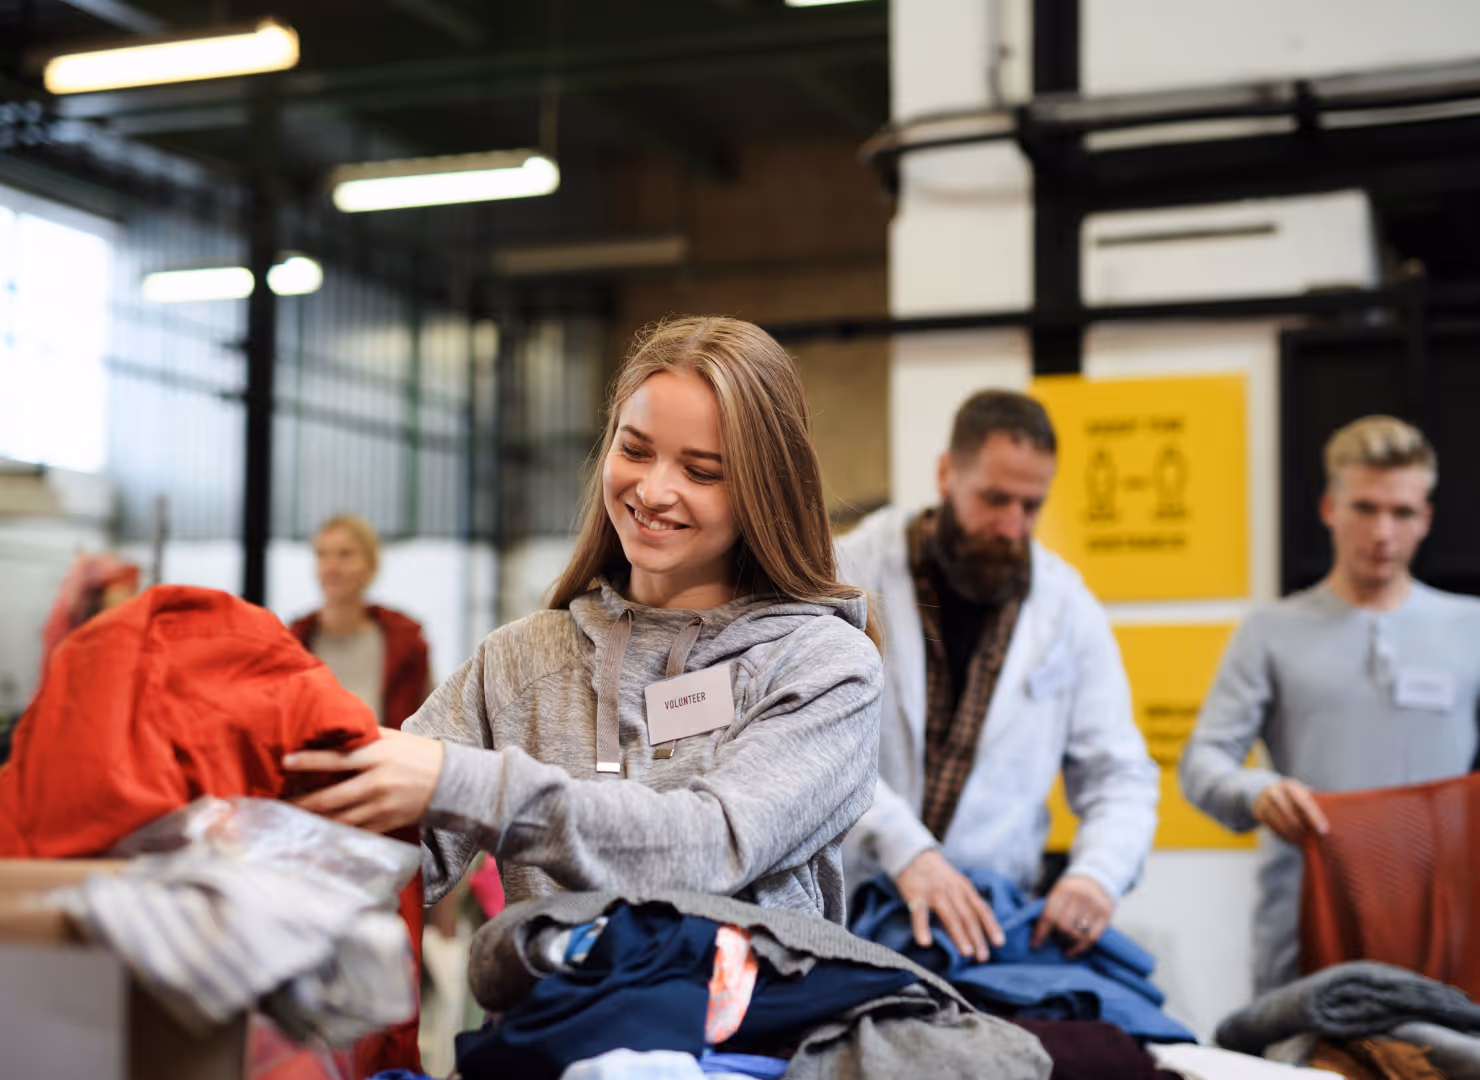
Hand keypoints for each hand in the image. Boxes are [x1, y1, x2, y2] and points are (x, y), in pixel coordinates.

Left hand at [284, 727, 444, 833]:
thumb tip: (331, 732)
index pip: (337, 759)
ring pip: (339, 819)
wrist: (453, 782)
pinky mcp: (387, 824)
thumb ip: (364, 737)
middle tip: (278, 801)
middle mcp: (378, 783)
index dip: (309, 761)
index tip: (285, 761)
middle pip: (331, 796)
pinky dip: (334, 832)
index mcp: (379, 756)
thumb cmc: (419, 754)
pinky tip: (317, 831)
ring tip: (291, 818)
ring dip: (313, 820)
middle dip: (301, 800)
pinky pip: (354, 831)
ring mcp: (382, 807)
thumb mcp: (394, 738)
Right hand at [895, 848, 1004, 960]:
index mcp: (964, 888)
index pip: (981, 908)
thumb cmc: (937, 874)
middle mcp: (952, 890)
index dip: (991, 925)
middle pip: (968, 916)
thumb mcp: (957, 882)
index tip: (999, 943)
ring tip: (966, 953)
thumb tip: (980, 927)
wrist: (913, 855)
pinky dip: (922, 928)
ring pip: (950, 916)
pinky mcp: (916, 894)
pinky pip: (920, 914)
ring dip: (959, 936)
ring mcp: (934, 892)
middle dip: (977, 937)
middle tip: (983, 957)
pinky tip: (925, 942)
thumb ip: (967, 900)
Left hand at [1032, 874, 1114, 957]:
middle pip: (1064, 927)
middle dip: (1057, 937)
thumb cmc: (1071, 889)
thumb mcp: (1058, 891)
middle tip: (1054, 940)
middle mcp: (1080, 895)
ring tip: (1063, 944)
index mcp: (1064, 888)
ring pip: (1078, 934)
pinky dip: (1080, 948)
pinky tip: (1072, 951)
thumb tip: (1036, 935)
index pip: (1049, 915)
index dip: (1040, 933)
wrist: (1097, 878)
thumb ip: (1049, 909)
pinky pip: (1092, 937)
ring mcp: (1095, 904)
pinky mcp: (1106, 913)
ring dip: (1068, 943)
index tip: (1034, 946)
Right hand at [1252, 778, 1329, 843]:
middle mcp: (1274, 791)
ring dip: (1292, 835)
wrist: (1265, 790)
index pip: (1303, 802)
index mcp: (1289, 785)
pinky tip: (1289, 838)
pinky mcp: (1257, 811)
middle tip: (1310, 840)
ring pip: (1280, 823)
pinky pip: (1271, 828)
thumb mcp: (1302, 794)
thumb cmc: (1293, 796)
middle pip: (1290, 815)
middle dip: (1301, 829)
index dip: (1314, 817)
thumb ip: (1313, 803)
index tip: (1324, 830)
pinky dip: (1282, 835)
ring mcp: (1263, 801)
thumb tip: (1335, 820)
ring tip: (1300, 841)